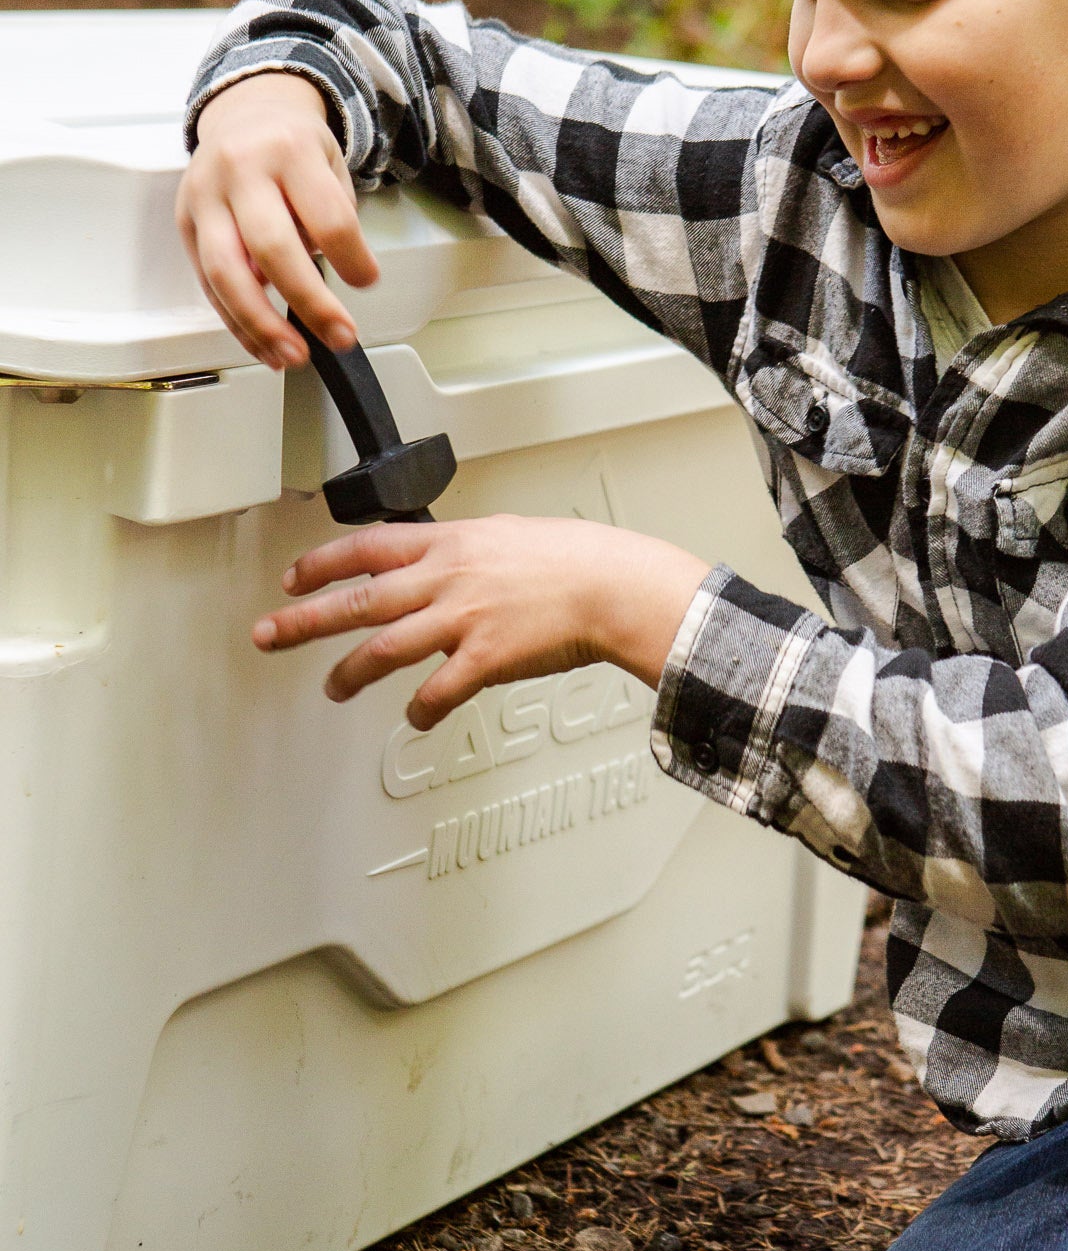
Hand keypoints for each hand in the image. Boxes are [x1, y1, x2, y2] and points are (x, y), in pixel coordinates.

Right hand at [177, 70, 380, 371]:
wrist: (246, 114)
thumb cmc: (296, 148)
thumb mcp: (329, 166)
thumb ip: (329, 219)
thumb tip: (319, 283)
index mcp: (290, 153)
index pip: (327, 217)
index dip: (352, 258)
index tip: (367, 282)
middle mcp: (240, 172)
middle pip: (271, 247)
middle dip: (308, 302)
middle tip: (339, 336)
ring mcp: (205, 197)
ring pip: (226, 271)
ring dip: (260, 324)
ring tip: (292, 356)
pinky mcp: (184, 221)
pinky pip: (206, 280)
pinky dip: (235, 319)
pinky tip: (261, 344)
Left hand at [253, 516, 712, 727]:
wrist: (616, 587)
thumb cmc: (577, 559)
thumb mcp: (509, 533)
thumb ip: (466, 549)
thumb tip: (443, 561)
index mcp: (450, 543)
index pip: (364, 548)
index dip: (320, 564)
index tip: (294, 579)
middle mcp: (446, 579)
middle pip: (355, 600)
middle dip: (302, 620)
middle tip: (268, 634)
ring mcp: (462, 619)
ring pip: (383, 649)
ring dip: (350, 673)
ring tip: (333, 688)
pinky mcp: (485, 658)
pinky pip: (437, 691)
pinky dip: (421, 709)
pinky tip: (415, 717)